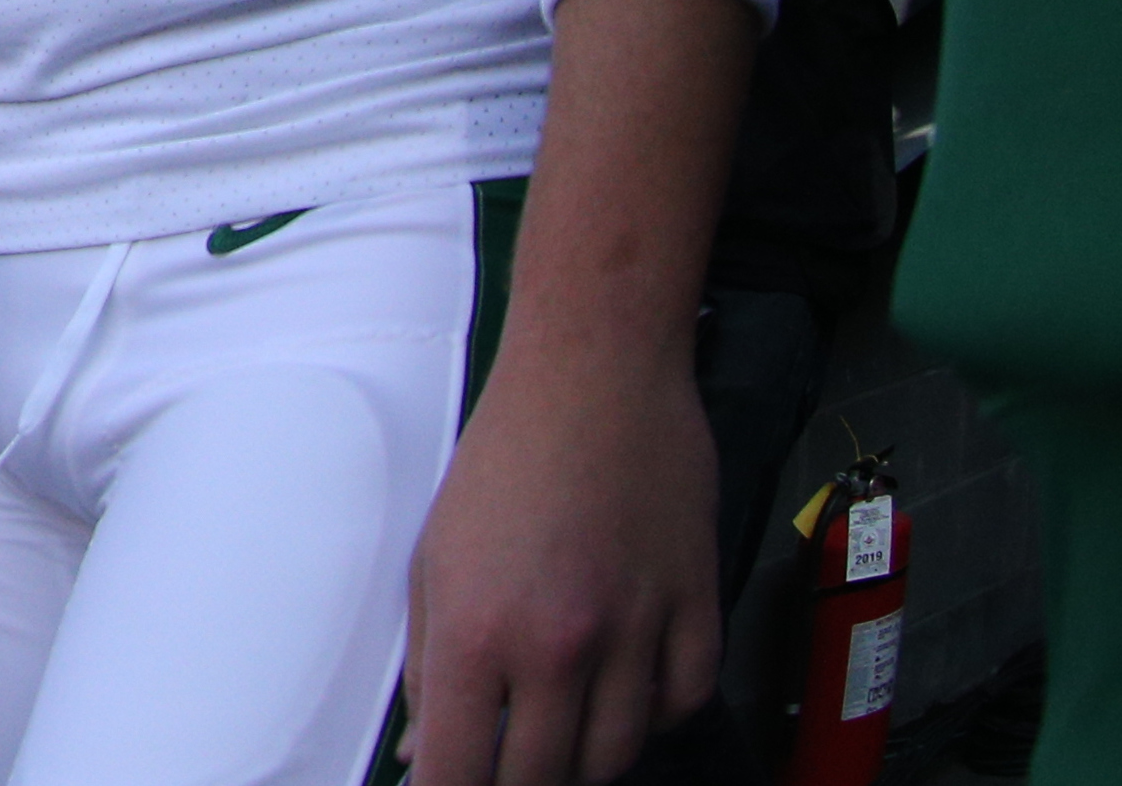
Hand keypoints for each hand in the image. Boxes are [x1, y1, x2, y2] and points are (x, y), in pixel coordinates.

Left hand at [402, 346, 724, 783]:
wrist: (594, 376)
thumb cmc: (504, 456)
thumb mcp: (434, 557)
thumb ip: (427, 662)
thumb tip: (426, 747)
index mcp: (475, 629)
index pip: (461, 769)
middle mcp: (557, 644)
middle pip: (542, 776)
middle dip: (515, 779)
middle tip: (504, 756)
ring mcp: (635, 632)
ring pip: (617, 756)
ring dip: (583, 757)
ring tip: (558, 729)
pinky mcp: (695, 611)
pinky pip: (682, 706)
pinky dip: (653, 716)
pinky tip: (624, 691)